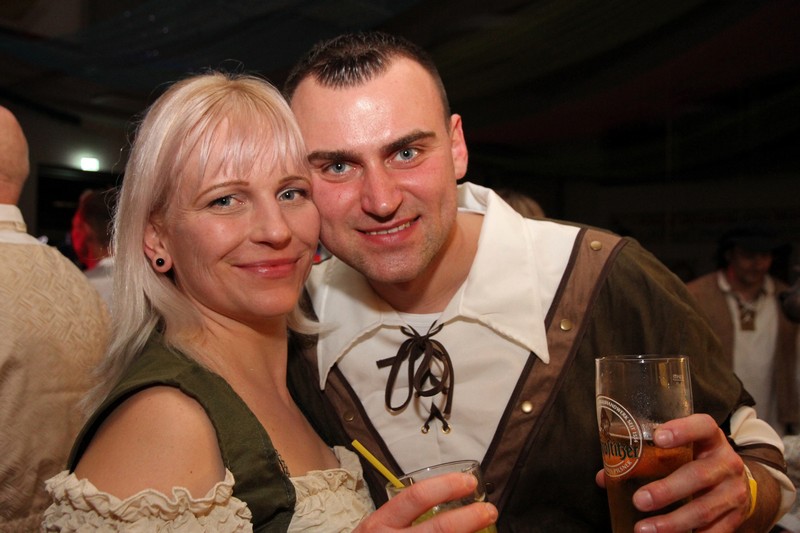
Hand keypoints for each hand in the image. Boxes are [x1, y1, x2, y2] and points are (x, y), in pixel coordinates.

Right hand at [354, 472, 497, 531]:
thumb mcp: (379, 529)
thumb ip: (404, 517)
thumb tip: (448, 500)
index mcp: (380, 524)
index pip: (416, 497)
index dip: (446, 486)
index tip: (469, 483)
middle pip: (438, 529)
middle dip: (470, 518)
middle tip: (489, 511)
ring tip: (487, 531)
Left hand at [596, 413, 750, 531]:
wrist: (736, 481)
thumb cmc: (695, 459)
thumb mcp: (680, 450)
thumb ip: (644, 458)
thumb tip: (605, 477)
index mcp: (710, 438)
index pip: (702, 426)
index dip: (682, 430)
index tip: (657, 438)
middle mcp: (726, 462)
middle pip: (698, 476)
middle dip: (667, 490)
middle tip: (639, 500)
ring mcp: (733, 491)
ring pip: (703, 510)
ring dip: (672, 522)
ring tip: (643, 529)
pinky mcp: (736, 517)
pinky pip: (714, 532)